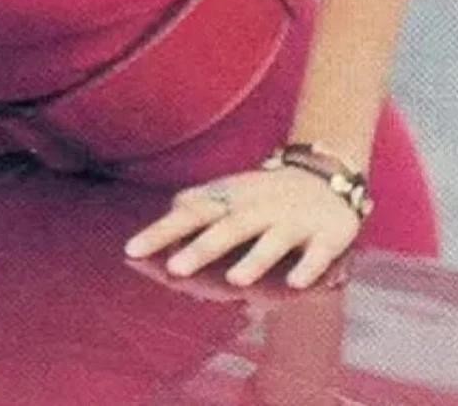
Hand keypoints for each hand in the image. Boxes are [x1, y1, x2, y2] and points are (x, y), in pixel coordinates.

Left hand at [123, 167, 359, 289]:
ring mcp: (292, 221)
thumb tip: (160, 220)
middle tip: (174, 270)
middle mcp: (257, 209)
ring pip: (272, 242)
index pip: (190, 215)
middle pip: (227, 229)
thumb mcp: (227, 194)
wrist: (326, 174)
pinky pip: (318, 253)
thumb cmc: (263, 193)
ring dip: (255, 260)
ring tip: (235, 280)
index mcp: (230, 201)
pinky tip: (297, 284)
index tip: (131, 251)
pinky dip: (309, 267)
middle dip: (202, 248)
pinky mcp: (326, 235)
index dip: (161, 233)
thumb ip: (194, 207)